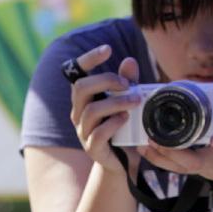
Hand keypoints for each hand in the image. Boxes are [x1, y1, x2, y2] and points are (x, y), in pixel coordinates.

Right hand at [69, 45, 141, 173]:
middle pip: (81, 88)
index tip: (107, 50)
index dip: (88, 58)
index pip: (76, 72)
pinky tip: (126, 119)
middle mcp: (79, 112)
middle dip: (106, 81)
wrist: (123, 162)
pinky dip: (114, 123)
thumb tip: (129, 61)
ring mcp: (83, 131)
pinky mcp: (92, 148)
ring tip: (136, 101)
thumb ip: (127, 83)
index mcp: (84, 98)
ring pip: (92, 111)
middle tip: (128, 85)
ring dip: (117, 102)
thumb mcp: (127, 102)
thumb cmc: (124, 128)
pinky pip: (98, 133)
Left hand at [139, 75, 212, 180]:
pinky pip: (176, 168)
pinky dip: (160, 160)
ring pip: (182, 168)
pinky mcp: (196, 170)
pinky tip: (145, 150)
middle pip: (195, 162)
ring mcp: (206, 167)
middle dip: (174, 153)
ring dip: (161, 157)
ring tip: (143, 144)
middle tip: (154, 139)